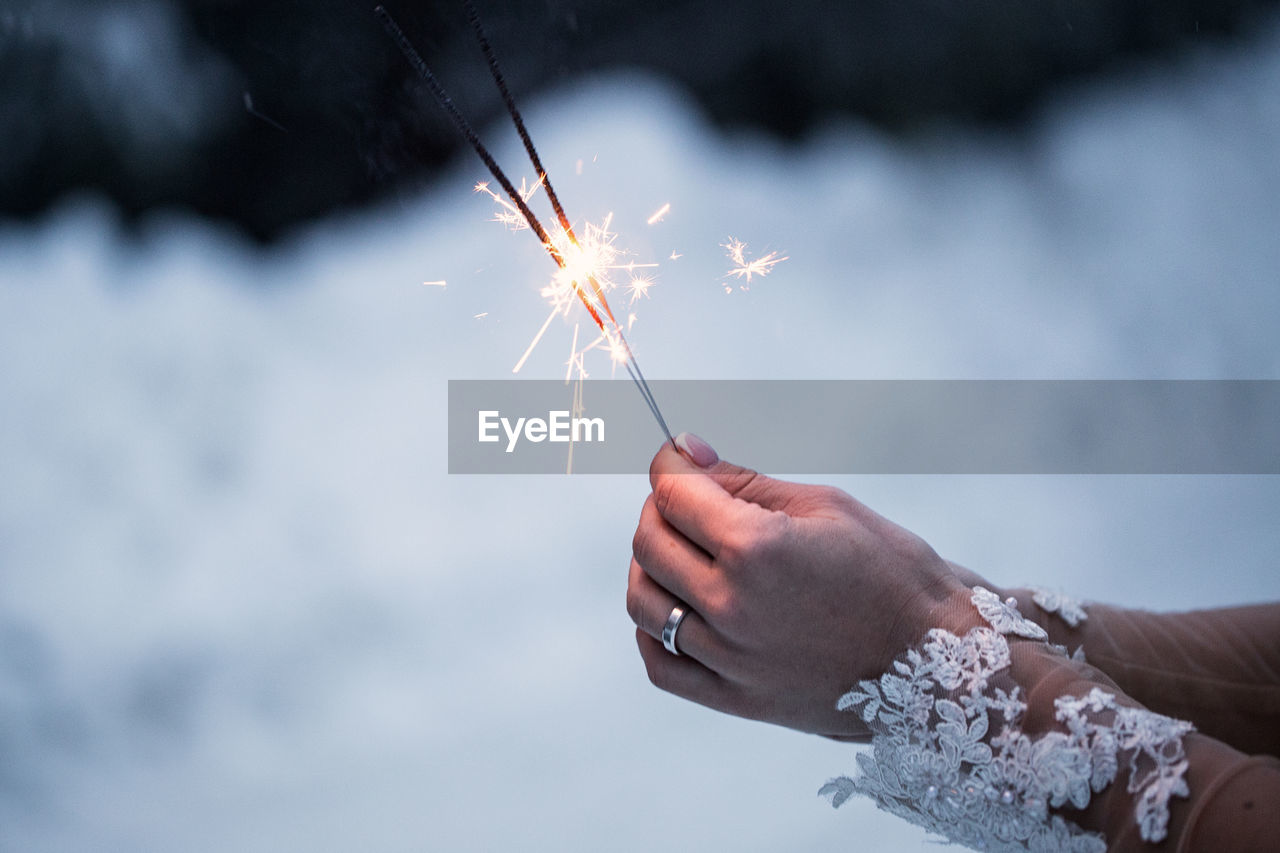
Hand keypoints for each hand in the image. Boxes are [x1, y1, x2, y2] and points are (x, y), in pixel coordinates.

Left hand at [627, 434, 970, 737]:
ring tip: (683, 553)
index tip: (677, 459)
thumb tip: (684, 452)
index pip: (673, 494)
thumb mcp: (824, 506)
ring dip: (650, 566)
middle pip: (649, 543)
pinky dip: (653, 631)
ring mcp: (729, 659)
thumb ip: (744, 481)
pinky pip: (661, 664)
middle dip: (660, 509)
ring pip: (643, 602)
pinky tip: (679, 609)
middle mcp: (731, 605)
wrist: (939, 664)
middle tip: (687, 501)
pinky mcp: (736, 700)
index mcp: (755, 548)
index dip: (667, 466)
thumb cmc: (892, 573)